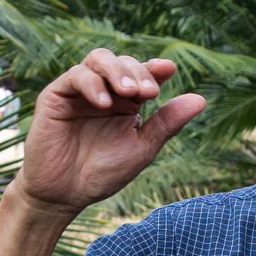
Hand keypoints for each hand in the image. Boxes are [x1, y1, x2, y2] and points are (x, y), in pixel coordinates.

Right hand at [10, 50, 204, 215]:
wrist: (64, 195)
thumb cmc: (101, 174)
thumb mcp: (141, 148)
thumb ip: (166, 123)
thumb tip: (200, 99)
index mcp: (125, 102)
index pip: (141, 73)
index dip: (154, 68)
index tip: (169, 70)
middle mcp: (103, 91)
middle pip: (122, 62)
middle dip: (138, 72)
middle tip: (148, 93)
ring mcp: (79, 91)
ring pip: (98, 59)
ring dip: (117, 70)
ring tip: (129, 92)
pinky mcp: (56, 95)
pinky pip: (75, 76)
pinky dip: (92, 84)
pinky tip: (104, 104)